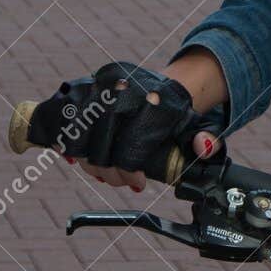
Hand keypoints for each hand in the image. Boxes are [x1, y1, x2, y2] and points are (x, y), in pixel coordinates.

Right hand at [45, 61, 222, 191]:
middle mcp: (123, 90)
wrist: (160, 86)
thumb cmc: (176, 115)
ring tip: (103, 172)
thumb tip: (203, 146)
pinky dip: (67, 143)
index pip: (130, 148)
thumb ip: (206, 141)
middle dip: (109, 173)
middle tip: (119, 182)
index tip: (138, 184)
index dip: (129, 174)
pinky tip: (78, 157)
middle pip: (101, 146)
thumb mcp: (197, 127)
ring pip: (79, 137)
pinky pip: (64, 122)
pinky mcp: (83, 86)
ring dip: (88, 162)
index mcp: (153, 101)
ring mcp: (99, 86)